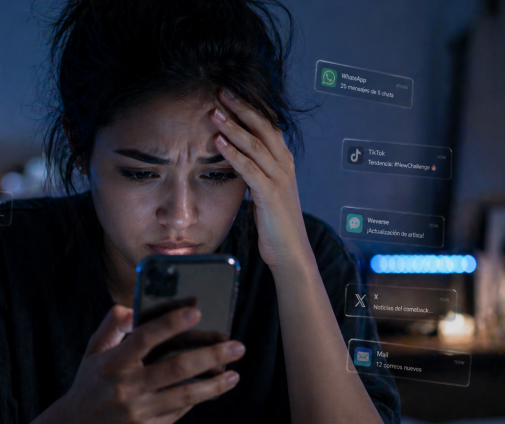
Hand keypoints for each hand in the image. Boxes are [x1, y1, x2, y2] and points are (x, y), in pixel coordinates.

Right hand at [48, 305, 244, 423]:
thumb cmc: (91, 385)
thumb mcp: (94, 351)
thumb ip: (112, 325)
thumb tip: (133, 307)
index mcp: (112, 363)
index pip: (144, 338)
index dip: (170, 323)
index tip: (196, 310)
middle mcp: (126, 388)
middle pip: (176, 368)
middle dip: (210, 355)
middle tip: (237, 345)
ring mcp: (138, 412)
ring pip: (185, 395)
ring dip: (214, 384)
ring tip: (235, 374)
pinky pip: (179, 412)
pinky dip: (198, 399)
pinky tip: (214, 388)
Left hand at [210, 89, 312, 268]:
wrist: (290, 251)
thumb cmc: (275, 223)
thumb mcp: (266, 190)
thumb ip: (256, 172)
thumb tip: (238, 158)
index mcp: (284, 161)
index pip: (269, 125)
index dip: (250, 107)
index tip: (231, 93)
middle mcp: (285, 165)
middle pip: (264, 127)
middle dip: (241, 107)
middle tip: (221, 91)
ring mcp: (280, 178)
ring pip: (255, 144)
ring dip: (232, 127)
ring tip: (214, 112)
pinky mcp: (270, 194)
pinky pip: (249, 168)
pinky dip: (233, 153)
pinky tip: (218, 143)